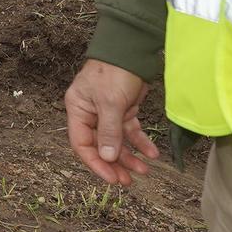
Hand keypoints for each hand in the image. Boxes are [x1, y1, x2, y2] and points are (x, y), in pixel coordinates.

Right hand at [64, 58, 160, 185]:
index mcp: (78, 110)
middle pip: (101, 146)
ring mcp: (108, 113)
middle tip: (128, 181)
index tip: (111, 178)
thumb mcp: (110, 102)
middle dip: (115, 164)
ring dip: (130, 156)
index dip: (96, 163)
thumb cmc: (113, 71)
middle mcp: (90, 114)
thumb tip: (107, 158)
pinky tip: (152, 153)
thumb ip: (109, 131)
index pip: (82, 144)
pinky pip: (131, 132)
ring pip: (117, 142)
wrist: (131, 50)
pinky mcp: (124, 110)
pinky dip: (141, 142)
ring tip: (144, 170)